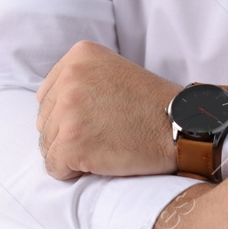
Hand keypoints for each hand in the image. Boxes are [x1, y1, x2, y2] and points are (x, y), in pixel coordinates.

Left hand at [35, 40, 181, 179]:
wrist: (182, 126)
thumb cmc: (153, 105)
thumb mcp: (113, 72)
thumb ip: (81, 81)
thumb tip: (51, 108)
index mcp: (78, 56)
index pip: (48, 96)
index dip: (68, 116)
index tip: (96, 121)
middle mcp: (69, 77)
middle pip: (45, 120)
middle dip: (67, 135)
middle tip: (103, 137)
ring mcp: (68, 109)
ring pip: (47, 144)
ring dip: (70, 154)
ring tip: (104, 149)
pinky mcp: (71, 141)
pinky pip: (54, 167)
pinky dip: (72, 172)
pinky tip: (98, 164)